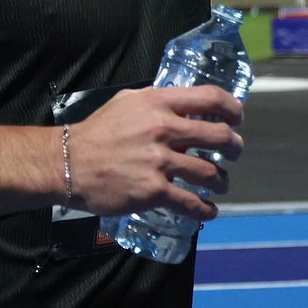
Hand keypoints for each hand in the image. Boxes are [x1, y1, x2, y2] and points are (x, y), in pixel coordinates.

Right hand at [68, 84, 243, 220]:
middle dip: (234, 145)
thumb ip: (155, 101)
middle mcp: (164, 129)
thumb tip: (179, 102)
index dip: (232, 107)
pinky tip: (208, 210)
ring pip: (210, 172)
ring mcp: (160, 161)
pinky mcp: (154, 191)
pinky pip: (191, 202)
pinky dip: (206, 209)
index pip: (209, 98)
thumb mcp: (127, 102)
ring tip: (220, 182)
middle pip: (218, 135)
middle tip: (234, 151)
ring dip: (222, 180)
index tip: (237, 117)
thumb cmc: (98, 131)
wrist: (70, 162)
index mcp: (159, 103)